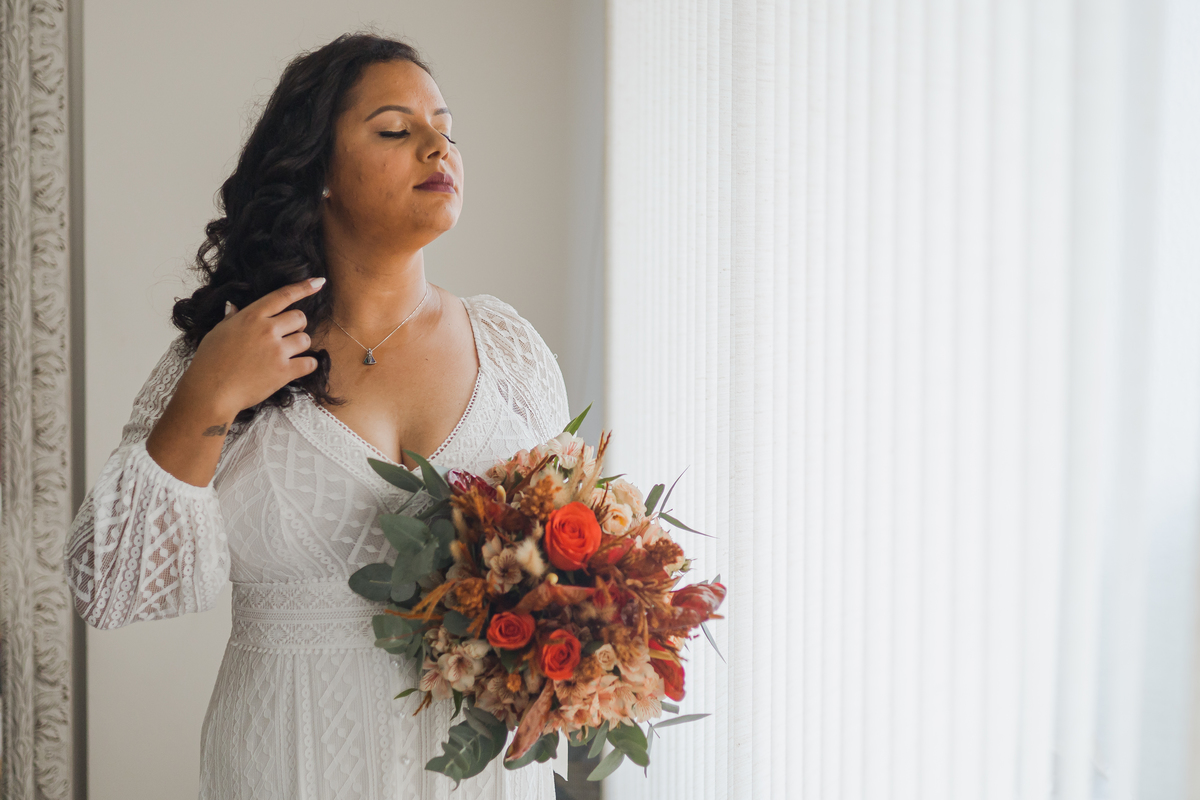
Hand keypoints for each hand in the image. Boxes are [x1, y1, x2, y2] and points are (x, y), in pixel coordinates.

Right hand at [181, 277, 325, 417]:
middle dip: (297, 325)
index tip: (319, 282)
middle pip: (299, 317)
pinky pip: (310, 363)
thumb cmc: (209, 362)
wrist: (211, 391)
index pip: (282, 296)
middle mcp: (267, 330)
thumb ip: (231, 318)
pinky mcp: (284, 371)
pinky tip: (298, 367)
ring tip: (287, 354)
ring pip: (306, 339)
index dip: (303, 287)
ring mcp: (277, 350)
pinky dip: (307, 365)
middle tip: (287, 335)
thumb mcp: (217, 332)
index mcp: (251, 317)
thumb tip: (233, 306)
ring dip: (300, 346)